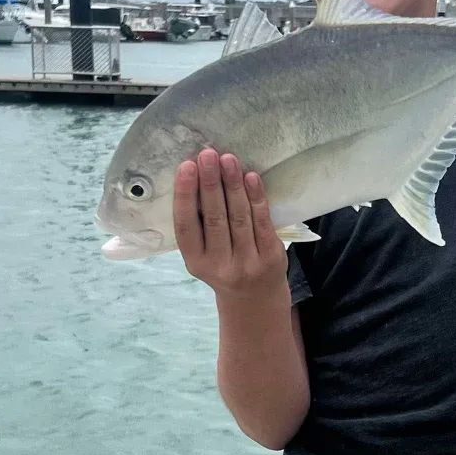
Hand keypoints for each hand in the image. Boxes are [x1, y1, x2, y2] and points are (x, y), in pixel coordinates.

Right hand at [173, 147, 286, 299]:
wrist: (255, 300)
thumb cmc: (224, 267)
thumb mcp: (204, 255)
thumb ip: (199, 226)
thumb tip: (198, 176)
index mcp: (196, 263)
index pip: (186, 227)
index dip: (185, 195)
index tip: (186, 167)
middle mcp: (221, 266)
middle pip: (215, 218)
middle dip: (210, 183)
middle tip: (208, 154)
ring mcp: (248, 263)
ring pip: (239, 217)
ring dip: (233, 184)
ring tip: (228, 159)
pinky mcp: (270, 257)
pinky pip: (262, 221)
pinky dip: (256, 196)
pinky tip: (250, 177)